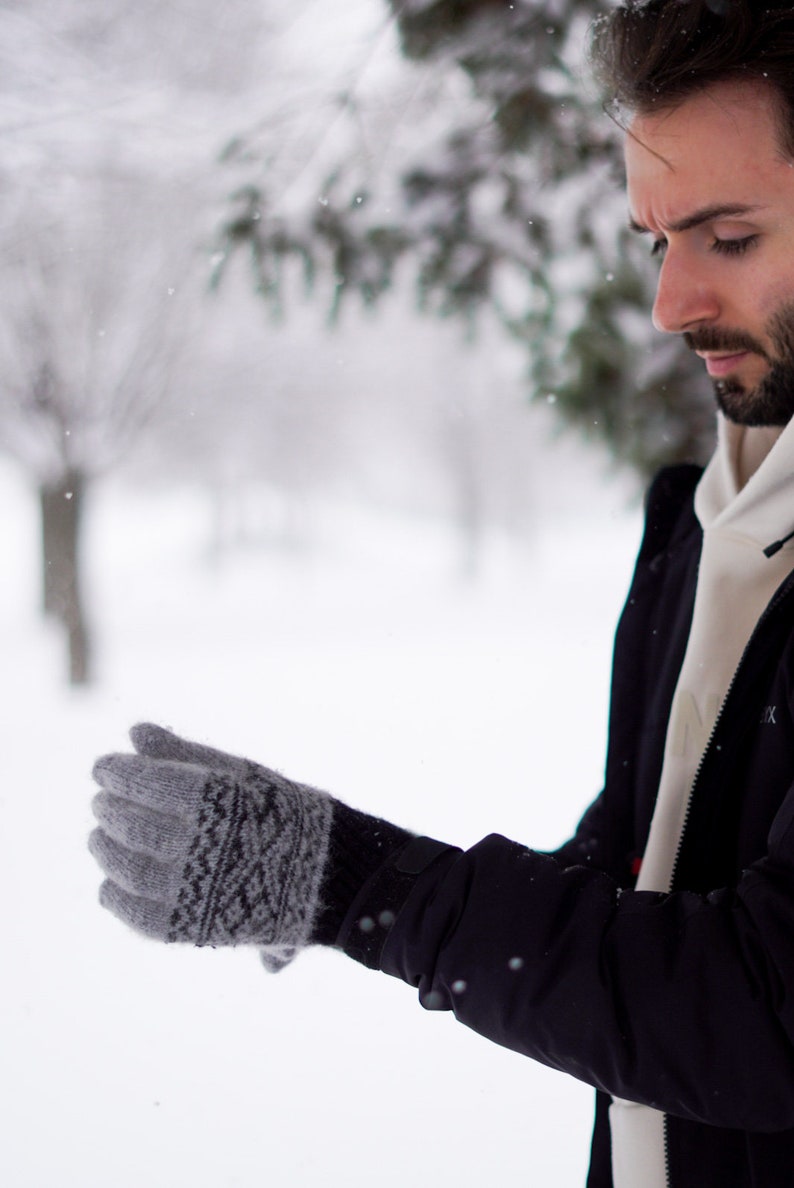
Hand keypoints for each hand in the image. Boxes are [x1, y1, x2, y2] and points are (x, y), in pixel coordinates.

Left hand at [89, 724, 332, 968]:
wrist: (332, 879)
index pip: (150, 784)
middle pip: (133, 826)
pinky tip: (109, 883)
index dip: (120, 775)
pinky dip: (116, 896)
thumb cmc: (283, 816)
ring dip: (105, 849)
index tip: (103, 767)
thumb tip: (134, 732)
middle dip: (110, 809)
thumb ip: (187, 755)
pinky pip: (137, 915)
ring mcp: (196, 893)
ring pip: (128, 870)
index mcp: (221, 804)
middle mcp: (205, 849)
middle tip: (101, 801)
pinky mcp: (192, 930)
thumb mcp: (243, 775)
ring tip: (99, 837)